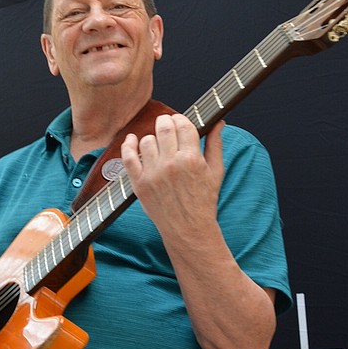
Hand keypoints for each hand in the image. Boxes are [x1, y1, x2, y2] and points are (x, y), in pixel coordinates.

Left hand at [121, 114, 224, 244]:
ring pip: (147, 140)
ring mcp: (153, 174)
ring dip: (153, 138)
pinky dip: (128, 145)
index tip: (179, 121)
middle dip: (166, 122)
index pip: (182, 124)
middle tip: (167, 126)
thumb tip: (219, 122)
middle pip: (163, 128)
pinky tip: (132, 140)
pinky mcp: (139, 184)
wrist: (188, 229)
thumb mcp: (216, 172)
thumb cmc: (204, 201)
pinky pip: (128, 157)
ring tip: (158, 145)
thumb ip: (215, 144)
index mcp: (191, 159)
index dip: (180, 119)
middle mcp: (171, 164)